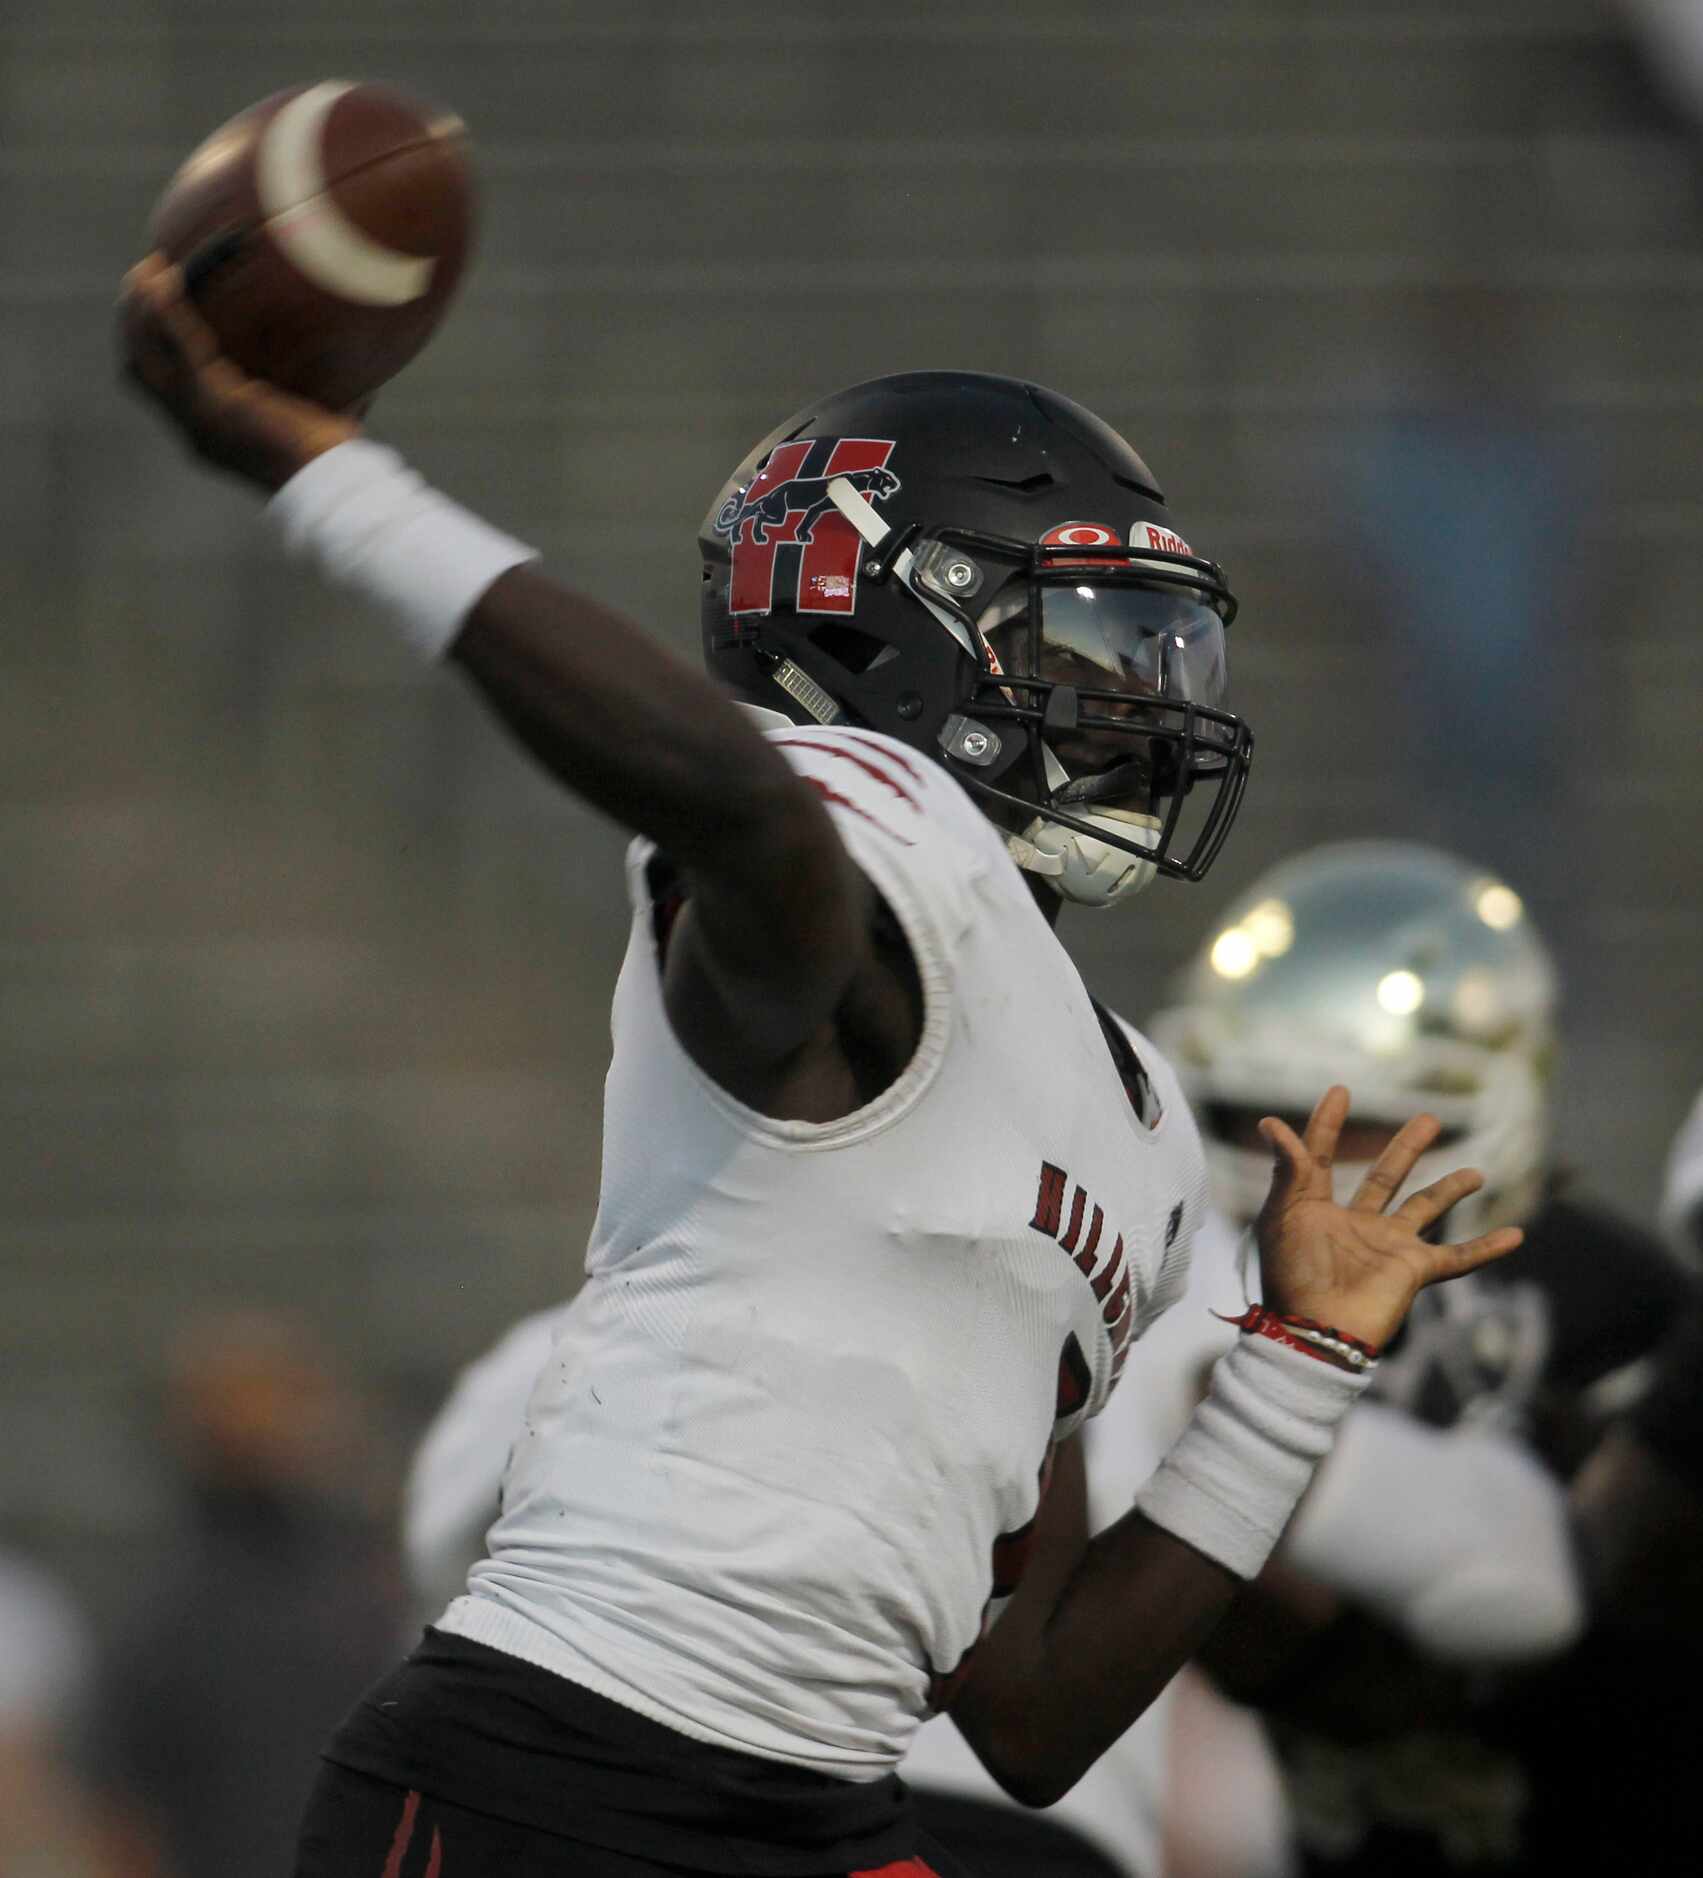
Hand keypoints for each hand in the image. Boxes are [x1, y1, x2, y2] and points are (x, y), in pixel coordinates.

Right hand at [117, 253, 358, 491]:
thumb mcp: (309, 422)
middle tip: (143, 277)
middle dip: (134, 322)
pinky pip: (182, 351)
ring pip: (146, 357)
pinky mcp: (218, 406)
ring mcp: (201, 420)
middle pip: (139, 368)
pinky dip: (170, 316)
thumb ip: (307, 392)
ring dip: (142, 311)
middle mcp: (195, 431)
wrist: (334, 488)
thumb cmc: (335, 461)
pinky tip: (168, 281)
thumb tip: (346, 361)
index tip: (154, 309)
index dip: (150, 348)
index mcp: (210, 436)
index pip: (159, 388)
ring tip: (150, 269)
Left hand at [1255, 1085, 1522, 1350]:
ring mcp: (1387, 1246)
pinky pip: (1458, 1258)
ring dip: (1450, 1189)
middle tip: (1428, 1118)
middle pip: (1385, 1176)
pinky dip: (1487, 1248)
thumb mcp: (1283, 1214)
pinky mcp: (1413, 1270)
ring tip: (1476, 1172)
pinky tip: (1516, 1235)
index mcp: (1316, 1208)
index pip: (1322, 1157)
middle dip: (1406, 1147)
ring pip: (1426, 1209)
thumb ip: (1287, 1168)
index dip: (1327, 1124)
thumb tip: (1271, 1122)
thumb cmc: (1291, 1273)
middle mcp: (1356, 1224)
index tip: (1340, 1091)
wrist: (1313, 1329)